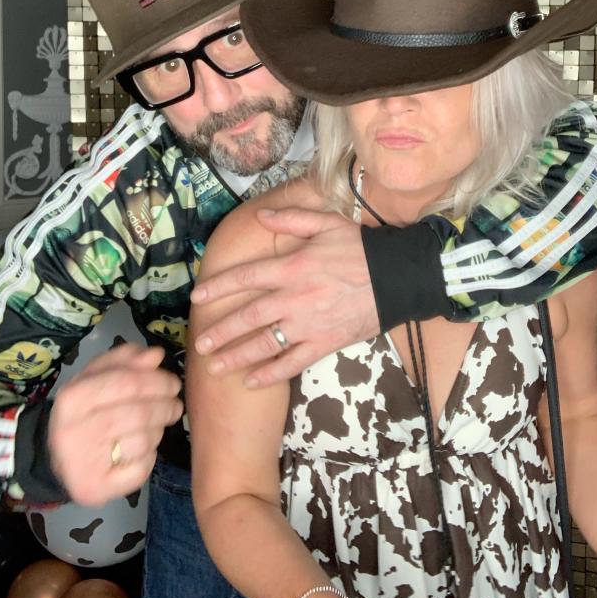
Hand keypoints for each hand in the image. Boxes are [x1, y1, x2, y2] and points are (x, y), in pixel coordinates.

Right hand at [48, 344, 182, 504]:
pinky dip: (149, 458)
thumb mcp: (95, 379)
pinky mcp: (94, 489)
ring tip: (157, 425)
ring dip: (158, 430)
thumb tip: (155, 355)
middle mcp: (72, 431)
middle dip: (165, 406)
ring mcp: (82, 463)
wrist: (55, 460)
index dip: (158, 381)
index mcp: (72, 398)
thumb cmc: (84, 413)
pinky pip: (139, 469)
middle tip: (175, 405)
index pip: (127, 382)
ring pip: (143, 440)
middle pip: (138, 412)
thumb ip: (125, 362)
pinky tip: (142, 451)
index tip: (173, 383)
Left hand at [190, 208, 379, 387]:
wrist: (398, 277)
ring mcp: (308, 325)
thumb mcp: (326, 223)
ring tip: (214, 365)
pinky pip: (292, 363)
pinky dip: (270, 374)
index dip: (219, 287)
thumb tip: (261, 216)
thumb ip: (291, 219)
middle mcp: (294, 298)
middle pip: (248, 316)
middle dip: (220, 330)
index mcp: (292, 267)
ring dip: (236, 355)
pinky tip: (252, 381)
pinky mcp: (324, 344)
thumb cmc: (360, 248)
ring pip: (264, 344)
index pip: (246, 277)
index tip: (198, 297)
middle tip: (198, 343)